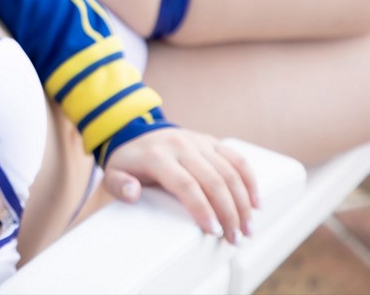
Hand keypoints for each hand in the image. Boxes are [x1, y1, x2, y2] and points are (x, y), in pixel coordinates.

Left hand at [102, 128, 258, 243]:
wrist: (136, 132)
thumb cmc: (128, 161)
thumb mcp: (113, 173)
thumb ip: (118, 186)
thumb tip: (133, 193)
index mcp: (157, 156)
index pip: (186, 184)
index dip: (202, 209)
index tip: (214, 231)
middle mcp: (181, 146)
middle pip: (214, 180)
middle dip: (229, 212)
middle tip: (235, 238)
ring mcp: (198, 141)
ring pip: (230, 171)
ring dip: (243, 202)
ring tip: (247, 228)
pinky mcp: (211, 141)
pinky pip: (236, 159)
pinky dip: (250, 180)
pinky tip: (256, 203)